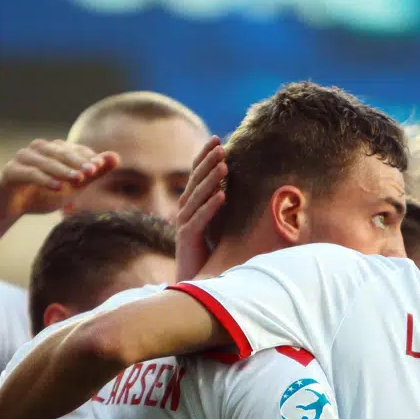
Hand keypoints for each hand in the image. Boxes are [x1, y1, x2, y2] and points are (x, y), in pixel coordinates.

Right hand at [0, 139, 119, 222]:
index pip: (74, 149)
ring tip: (79, 180)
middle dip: (78, 162)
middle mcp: (37, 148)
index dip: (88, 156)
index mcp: (53, 149)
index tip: (102, 166)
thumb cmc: (41, 194)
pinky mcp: (10, 171)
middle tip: (93, 171)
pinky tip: (58, 188)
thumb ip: (93, 173)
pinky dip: (45, 180)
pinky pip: (30, 174)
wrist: (9, 207)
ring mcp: (22, 157)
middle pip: (61, 152)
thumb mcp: (71, 186)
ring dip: (63, 170)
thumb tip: (116, 157)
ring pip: (46, 162)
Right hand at [174, 136, 226, 281]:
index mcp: (190, 203)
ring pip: (197, 197)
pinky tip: (222, 195)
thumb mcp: (215, 222)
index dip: (205, 156)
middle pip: (195, 180)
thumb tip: (235, 182)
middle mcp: (184, 210)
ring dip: (211, 180)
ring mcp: (184, 224)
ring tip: (224, 166)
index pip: (196, 173)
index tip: (218, 138)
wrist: (193, 279)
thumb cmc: (207, 250)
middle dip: (208, 162)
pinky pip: (199, 219)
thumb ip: (219, 203)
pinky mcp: (187, 239)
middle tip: (221, 146)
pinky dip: (211, 207)